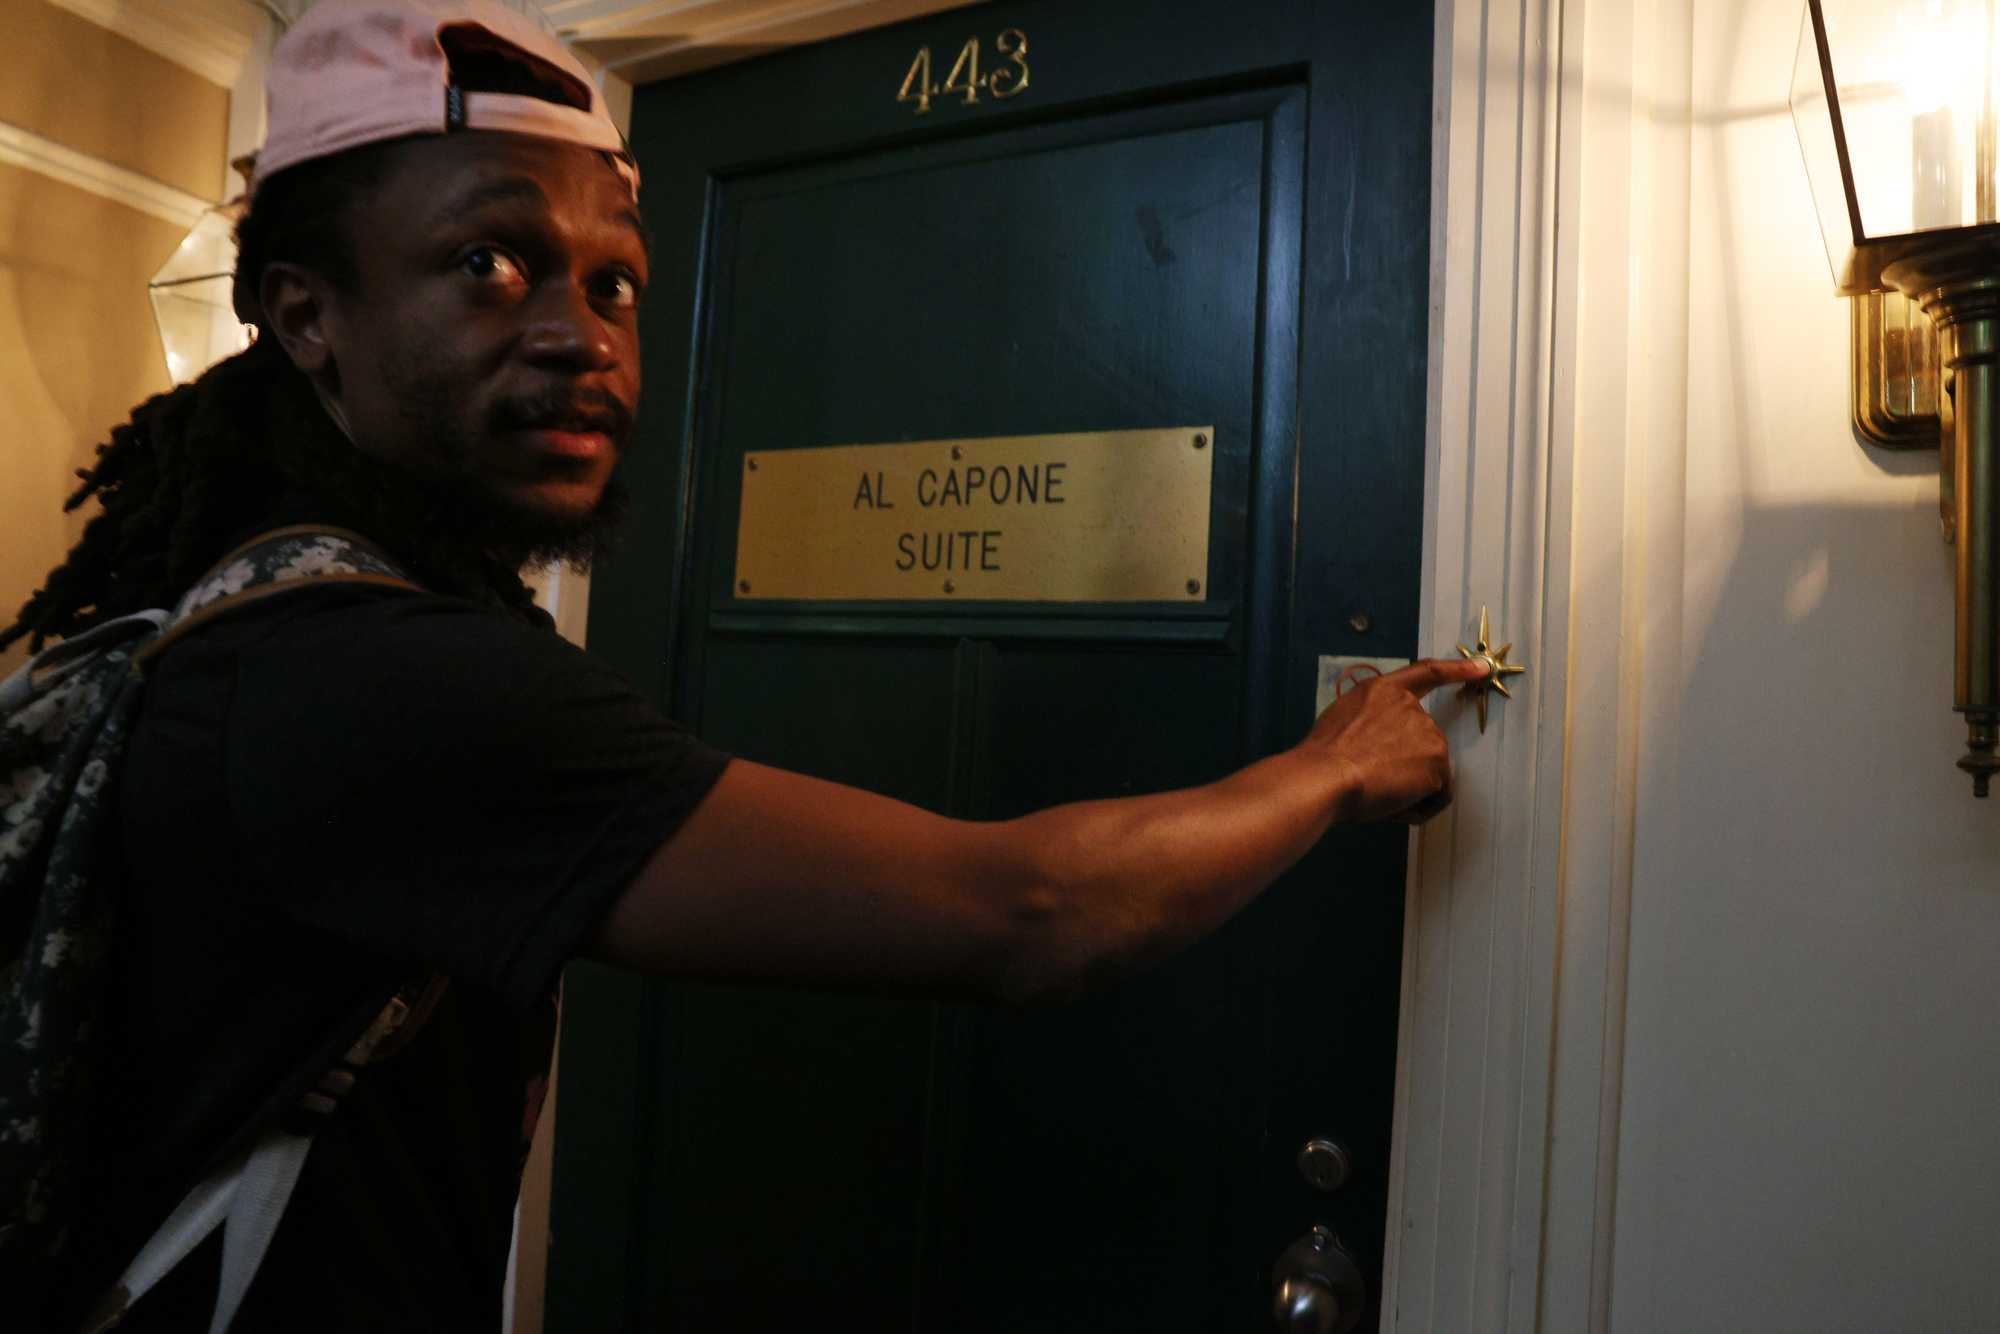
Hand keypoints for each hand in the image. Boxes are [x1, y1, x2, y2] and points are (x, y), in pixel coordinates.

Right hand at [1304, 657, 1490, 823]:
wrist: (1326, 775)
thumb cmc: (1323, 757)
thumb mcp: (1343, 719)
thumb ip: (1371, 721)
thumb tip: (1381, 744)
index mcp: (1383, 691)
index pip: (1427, 673)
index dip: (1457, 670)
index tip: (1481, 667)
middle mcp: (1412, 708)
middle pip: (1423, 742)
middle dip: (1403, 766)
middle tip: (1373, 780)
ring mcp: (1429, 735)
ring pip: (1428, 772)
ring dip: (1408, 789)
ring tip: (1377, 793)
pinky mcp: (1437, 764)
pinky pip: (1437, 796)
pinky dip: (1417, 808)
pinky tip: (1393, 805)